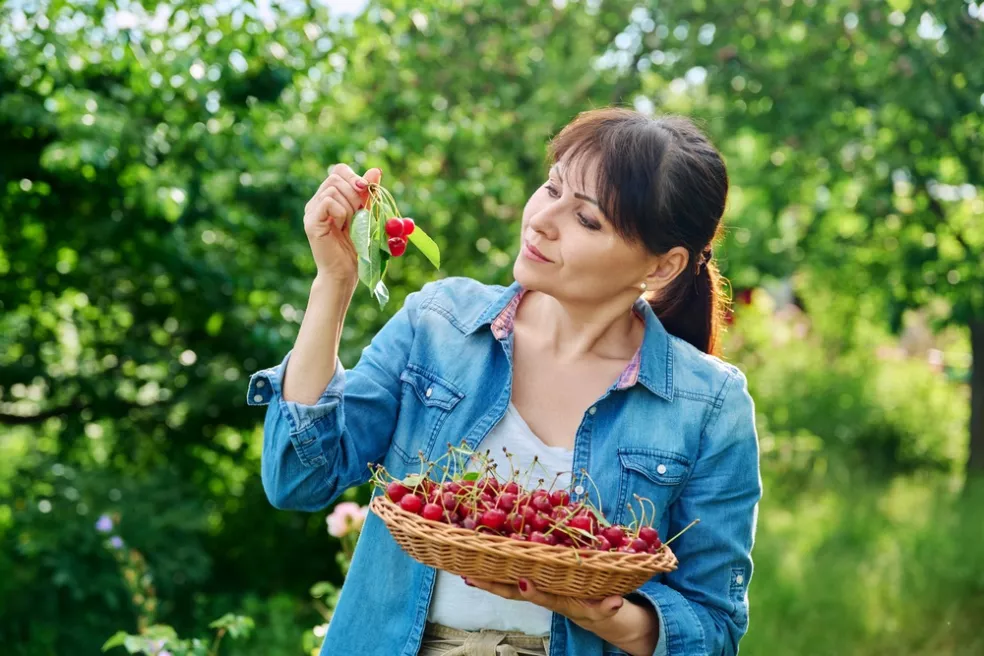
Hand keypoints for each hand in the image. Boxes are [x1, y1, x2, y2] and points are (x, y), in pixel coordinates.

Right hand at [303, 164, 381, 282]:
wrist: (346, 272)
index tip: (365, 189)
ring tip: (349, 225)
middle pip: (336, 176)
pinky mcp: (311, 222)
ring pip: (333, 188)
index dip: (354, 176)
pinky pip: (328, 201)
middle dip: (354, 192)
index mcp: (329, 197)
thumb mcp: (367, 215)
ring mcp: (311, 211)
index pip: (339, 170)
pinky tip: (341, 226)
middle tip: (358, 214)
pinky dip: (341, 211)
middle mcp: (317, 201)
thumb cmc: (357, 247)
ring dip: (349, 205)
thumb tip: (376, 170)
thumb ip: (369, 194)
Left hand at [461, 576, 623, 626]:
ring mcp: (533, 587)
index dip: (534, 591)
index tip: (524, 582)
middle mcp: (541, 593)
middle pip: (513, 591)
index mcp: (558, 599)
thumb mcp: (605, 608)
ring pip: (505, 583)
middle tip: (472, 576)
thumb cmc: (597, 606)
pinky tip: (473, 563)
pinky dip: (490, 569)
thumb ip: (608, 606)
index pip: (544, 596)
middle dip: (493, 584)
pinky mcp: (529, 580)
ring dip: (485, 578)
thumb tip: (617, 603)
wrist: (590, 611)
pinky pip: (507, 575)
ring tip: (464, 571)